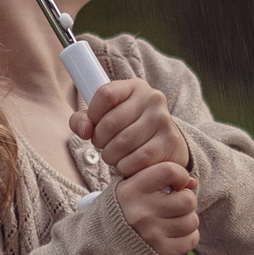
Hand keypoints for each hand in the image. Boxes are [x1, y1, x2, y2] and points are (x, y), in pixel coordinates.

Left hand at [72, 78, 191, 180]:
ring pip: (122, 144)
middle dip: (100, 141)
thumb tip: (83, 129)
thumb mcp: (107, 117)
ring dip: (111, 157)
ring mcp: (163, 118)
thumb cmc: (131, 130)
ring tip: (116, 157)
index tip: (94, 126)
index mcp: (135, 87)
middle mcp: (152, 98)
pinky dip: (125, 167)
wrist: (168, 147)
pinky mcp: (169, 141)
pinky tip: (127, 165)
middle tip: (105, 147)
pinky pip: (137, 159)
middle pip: (110, 123)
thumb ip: (84, 120)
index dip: (93, 114)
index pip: (105, 94)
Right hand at [115, 159, 198, 254]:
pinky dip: (189, 236)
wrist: (100, 244)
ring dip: (188, 219)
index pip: (169, 171)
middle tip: (176, 203)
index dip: (180, 175)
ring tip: (176, 218)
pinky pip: (191, 240)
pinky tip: (176, 233)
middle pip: (187, 200)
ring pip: (192, 221)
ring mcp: (151, 234)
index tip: (176, 182)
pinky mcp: (160, 251)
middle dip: (186, 199)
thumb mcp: (131, 186)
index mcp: (132, 190)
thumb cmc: (123, 208)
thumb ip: (159, 178)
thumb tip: (193, 182)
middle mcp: (141, 212)